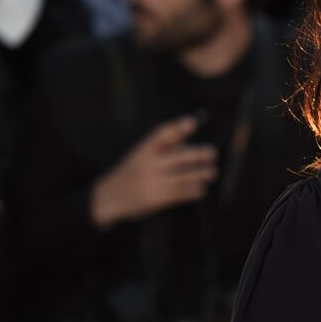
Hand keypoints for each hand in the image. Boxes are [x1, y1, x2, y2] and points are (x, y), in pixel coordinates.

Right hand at [90, 116, 217, 229]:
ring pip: (182, 177)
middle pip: (177, 157)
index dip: (177, 128)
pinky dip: (192, 191)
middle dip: (197, 154)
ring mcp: (151, 182)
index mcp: (142, 150)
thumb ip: (163, 146)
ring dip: (200, 174)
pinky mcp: (155, 198)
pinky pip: (179, 193)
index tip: (192, 122)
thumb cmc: (131, 173)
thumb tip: (188, 127)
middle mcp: (147, 165)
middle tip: (213, 152)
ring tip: (212, 172)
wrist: (108, 197)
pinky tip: (201, 189)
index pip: (160, 136)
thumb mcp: (140, 156)